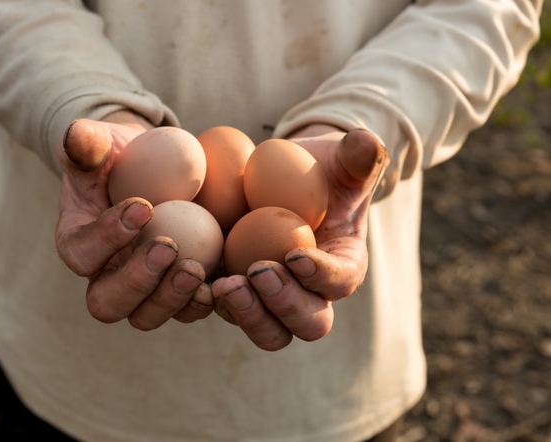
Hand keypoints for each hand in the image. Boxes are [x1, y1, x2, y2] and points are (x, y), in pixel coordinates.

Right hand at [55, 111, 213, 329]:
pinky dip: (206, 301)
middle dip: (136, 282)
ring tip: (196, 269)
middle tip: (167, 248)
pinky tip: (225, 280)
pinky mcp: (178, 290)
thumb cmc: (119, 157)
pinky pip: (188, 309)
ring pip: (147, 316)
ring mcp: (144, 290)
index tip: (142, 206)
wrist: (154, 170)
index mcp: (79, 243)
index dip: (107, 237)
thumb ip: (85, 143)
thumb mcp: (98, 144)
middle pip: (108, 302)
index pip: (82, 252)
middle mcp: (106, 276)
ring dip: (171, 299)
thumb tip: (77, 136)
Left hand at [212, 124, 388, 350]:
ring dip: (247, 314)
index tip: (296, 255)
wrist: (283, 180)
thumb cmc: (321, 170)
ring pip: (268, 330)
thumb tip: (366, 142)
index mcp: (344, 264)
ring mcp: (272, 299)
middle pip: (308, 323)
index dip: (322, 274)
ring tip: (224, 284)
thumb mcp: (343, 158)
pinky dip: (211, 303)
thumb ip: (358, 154)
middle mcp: (311, 293)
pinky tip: (193, 279)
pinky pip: (227, 311)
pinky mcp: (239, 292)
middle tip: (258, 272)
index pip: (342, 280)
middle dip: (285, 305)